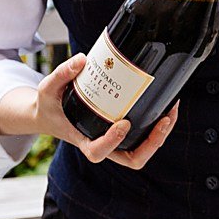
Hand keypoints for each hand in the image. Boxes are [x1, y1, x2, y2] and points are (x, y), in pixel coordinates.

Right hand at [0, 53, 180, 169]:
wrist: (49, 114)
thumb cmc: (49, 105)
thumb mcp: (47, 89)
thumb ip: (61, 74)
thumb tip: (81, 59)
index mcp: (81, 138)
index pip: (98, 152)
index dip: (113, 142)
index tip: (124, 123)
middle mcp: (101, 143)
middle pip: (131, 159)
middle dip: (151, 144)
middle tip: (163, 120)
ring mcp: (114, 141)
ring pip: (142, 151)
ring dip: (161, 136)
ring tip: (171, 112)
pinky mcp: (123, 133)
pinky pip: (144, 138)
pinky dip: (158, 126)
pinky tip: (166, 106)